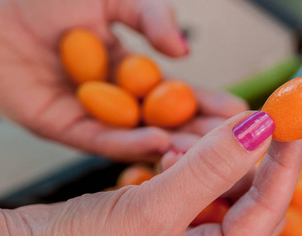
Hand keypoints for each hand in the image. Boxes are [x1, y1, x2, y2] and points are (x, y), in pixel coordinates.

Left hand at [0, 0, 246, 160]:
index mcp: (128, 71)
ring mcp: (90, 116)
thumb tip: (183, 49)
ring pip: (137, 137)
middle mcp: (114, 99)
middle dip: (200, 133)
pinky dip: (129, 143)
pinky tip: (159, 143)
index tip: (239, 111)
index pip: (177, 93)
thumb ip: (150, 17)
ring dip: (173, 145)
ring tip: (206, 152)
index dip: (208, 102)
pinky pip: (100, 140)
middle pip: (164, 122)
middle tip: (235, 144)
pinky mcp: (62, 128)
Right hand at [0, 112, 301, 235]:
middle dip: (251, 160)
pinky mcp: (157, 225)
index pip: (269, 211)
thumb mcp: (151, 214)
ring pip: (218, 192)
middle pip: (249, 202)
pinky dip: (187, 166)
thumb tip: (258, 132)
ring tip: (191, 140)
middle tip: (252, 122)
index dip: (286, 164)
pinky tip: (170, 153)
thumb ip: (208, 170)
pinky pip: (188, 189)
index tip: (291, 122)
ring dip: (212, 160)